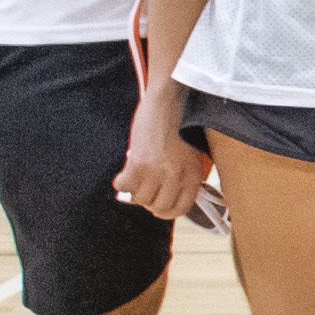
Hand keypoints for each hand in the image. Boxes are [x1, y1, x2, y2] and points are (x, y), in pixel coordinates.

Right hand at [111, 81, 205, 220]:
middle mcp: (177, 176)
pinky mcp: (138, 165)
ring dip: (136, 189)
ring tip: (139, 174)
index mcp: (193, 175)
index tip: (158, 204)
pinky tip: (126, 172)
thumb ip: (183, 177)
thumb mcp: (190, 155)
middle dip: (149, 201)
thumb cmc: (178, 127)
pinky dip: (121, 182)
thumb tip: (170, 199)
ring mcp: (157, 172)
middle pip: (158, 208)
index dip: (166, 210)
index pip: (180, 209)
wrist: (167, 104)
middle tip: (145, 188)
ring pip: (140, 199)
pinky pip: (123, 187)